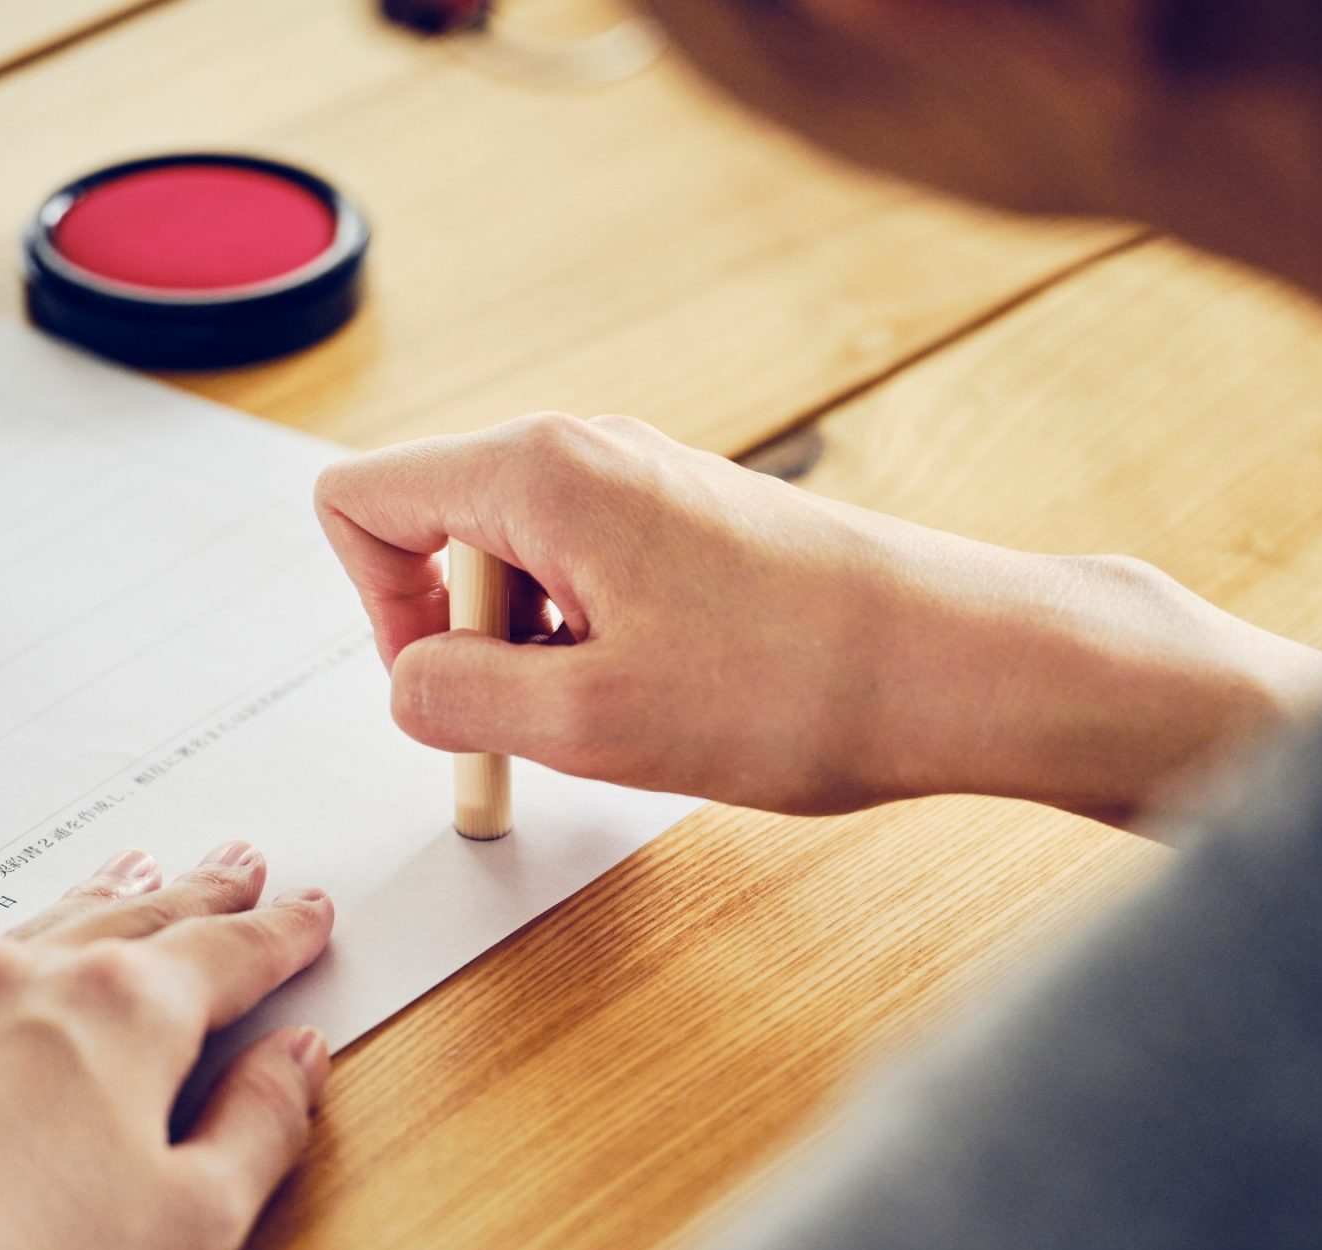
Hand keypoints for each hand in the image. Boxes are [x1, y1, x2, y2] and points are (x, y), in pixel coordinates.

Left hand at [0, 844, 334, 1249]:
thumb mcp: (193, 1224)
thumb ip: (260, 1127)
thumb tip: (296, 1061)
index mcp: (132, 1016)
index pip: (232, 954)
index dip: (282, 933)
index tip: (310, 911)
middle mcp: (33, 984)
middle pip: (139, 918)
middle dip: (200, 892)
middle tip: (238, 862)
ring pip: (37, 925)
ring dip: (95, 896)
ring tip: (132, 867)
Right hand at [315, 413, 1321, 824]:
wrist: (961, 664)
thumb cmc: (794, 687)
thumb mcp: (587, 721)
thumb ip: (456, 698)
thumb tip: (407, 684)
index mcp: (540, 473)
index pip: (360, 502)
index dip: (374, 611)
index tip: (452, 689)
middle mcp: (587, 452)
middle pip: (440, 534)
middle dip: (470, 644)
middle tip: (554, 726)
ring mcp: (647, 482)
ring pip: (522, 567)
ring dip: (541, 656)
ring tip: (631, 717)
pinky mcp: (696, 523)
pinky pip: (592, 579)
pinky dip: (600, 647)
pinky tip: (675, 700)